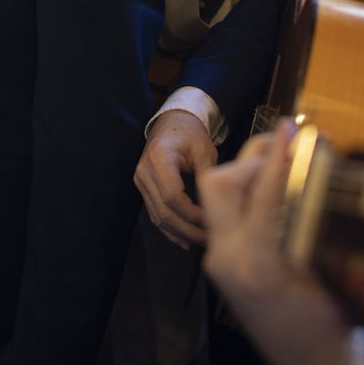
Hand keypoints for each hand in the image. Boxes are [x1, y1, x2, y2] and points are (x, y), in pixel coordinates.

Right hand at [134, 109, 218, 247]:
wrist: (172, 122)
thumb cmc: (190, 132)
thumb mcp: (204, 148)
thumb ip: (209, 175)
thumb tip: (222, 205)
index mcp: (159, 158)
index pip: (172, 195)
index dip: (192, 213)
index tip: (212, 221)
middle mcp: (144, 171)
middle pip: (163, 211)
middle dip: (188, 229)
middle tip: (211, 238)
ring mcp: (141, 181)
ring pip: (158, 217)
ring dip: (180, 233)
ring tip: (202, 242)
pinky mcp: (144, 189)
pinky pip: (155, 214)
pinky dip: (170, 230)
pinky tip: (185, 241)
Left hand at [200, 123, 350, 364]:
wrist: (308, 364)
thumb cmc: (329, 325)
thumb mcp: (330, 273)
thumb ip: (320, 220)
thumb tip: (323, 166)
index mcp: (257, 264)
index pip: (263, 193)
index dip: (280, 157)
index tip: (294, 128)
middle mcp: (227, 258)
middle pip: (219, 183)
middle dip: (253, 160)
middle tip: (289, 151)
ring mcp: (219, 259)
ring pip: (219, 194)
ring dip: (249, 174)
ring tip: (285, 167)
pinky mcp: (221, 260)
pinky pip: (228, 213)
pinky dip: (250, 195)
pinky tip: (278, 193)